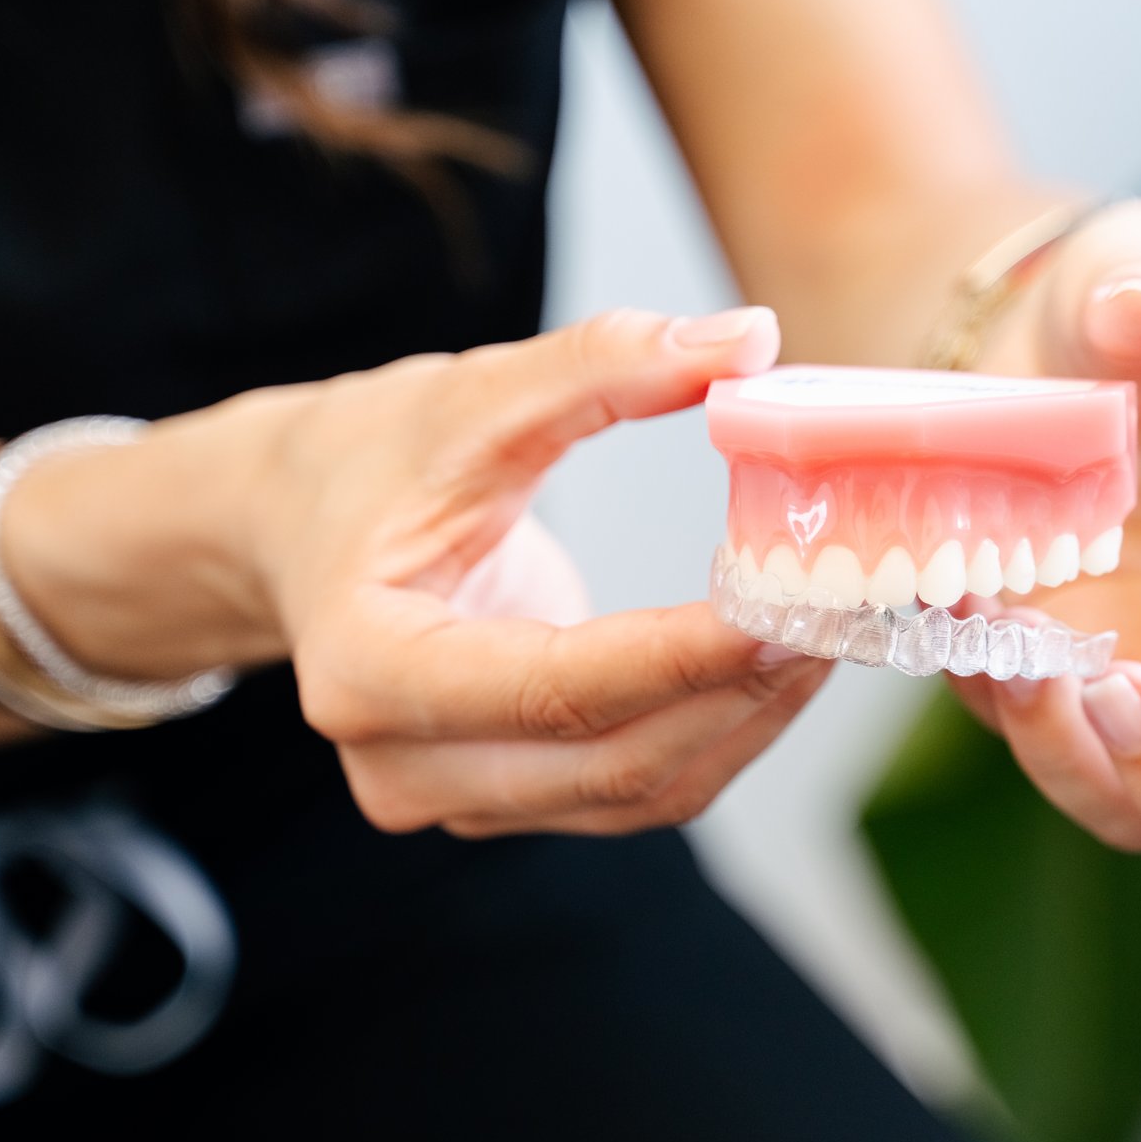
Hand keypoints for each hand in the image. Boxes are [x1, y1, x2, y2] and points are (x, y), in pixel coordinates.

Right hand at [236, 307, 830, 837]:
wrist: (296, 528)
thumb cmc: (368, 461)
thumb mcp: (470, 394)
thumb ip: (602, 365)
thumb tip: (744, 339)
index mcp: (364, 670)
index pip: (552, 689)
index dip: (680, 657)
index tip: (788, 610)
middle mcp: (400, 766)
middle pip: (608, 762)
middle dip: (739, 693)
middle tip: (844, 612)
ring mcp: (452, 799)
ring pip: (639, 791)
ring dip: (749, 720)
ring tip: (833, 630)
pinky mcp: (508, 803)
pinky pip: (639, 789)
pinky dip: (721, 730)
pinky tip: (781, 659)